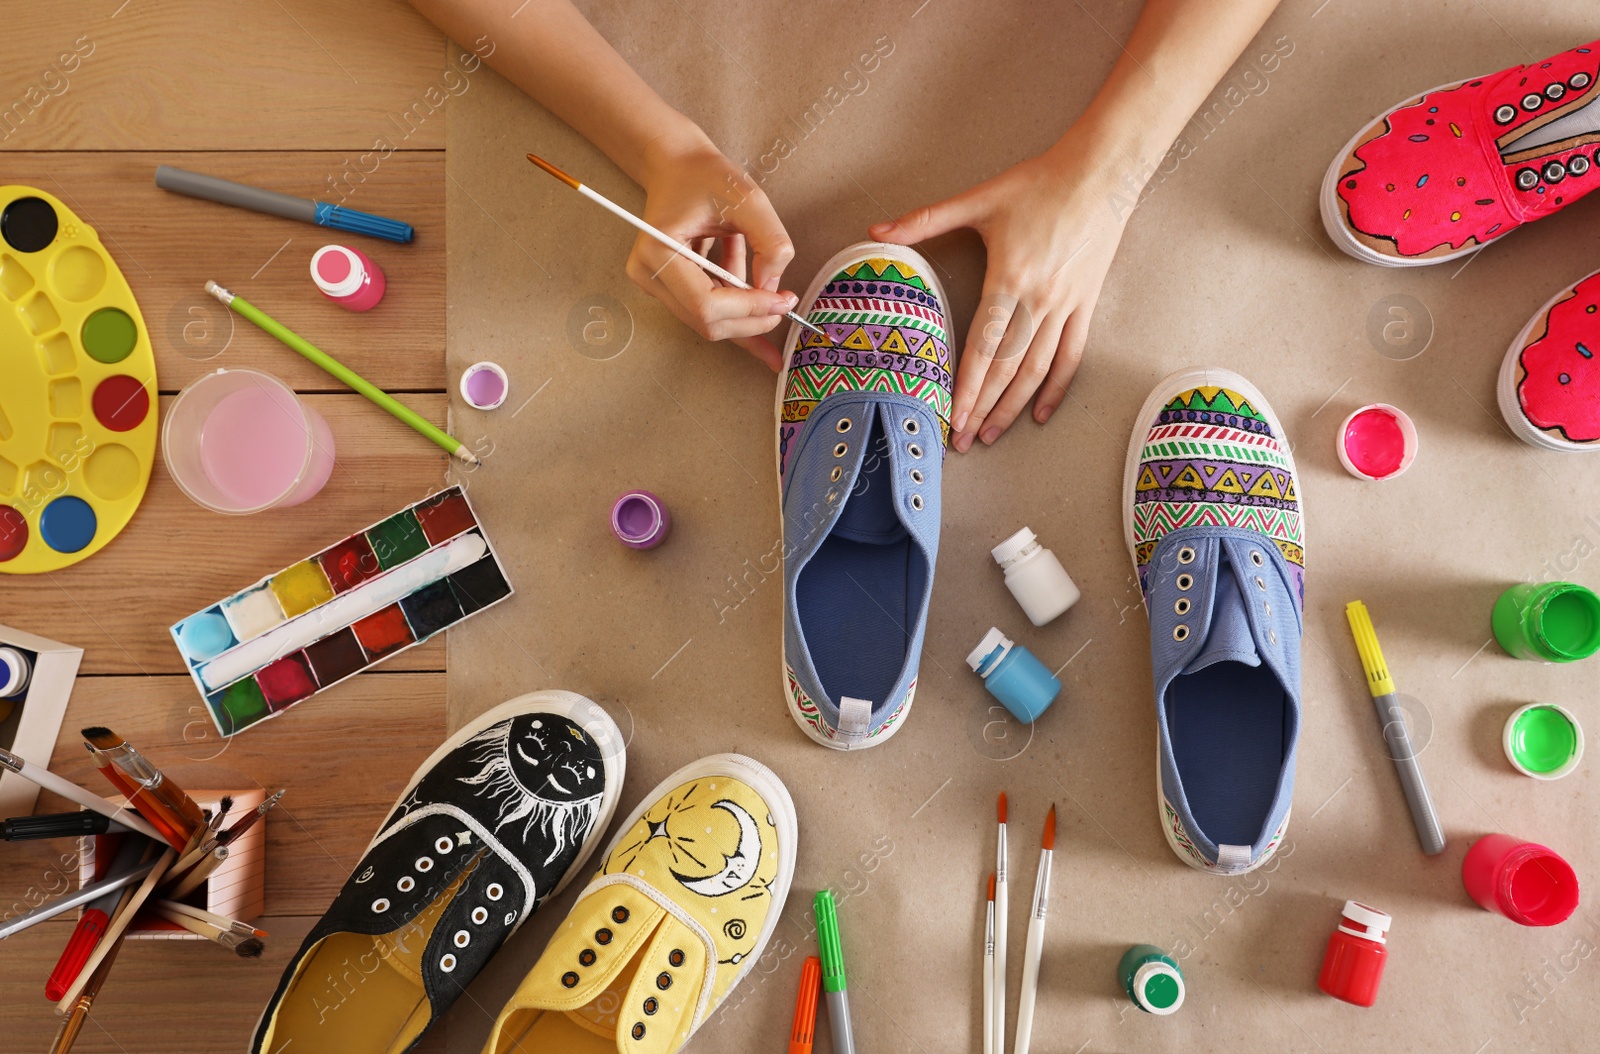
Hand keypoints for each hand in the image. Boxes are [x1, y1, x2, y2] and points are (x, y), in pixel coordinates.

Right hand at [627, 131, 798, 370]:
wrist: (678, 165)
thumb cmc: (706, 176)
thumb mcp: (749, 199)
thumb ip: (770, 243)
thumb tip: (773, 289)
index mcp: (657, 250)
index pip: (706, 304)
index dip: (749, 310)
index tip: (783, 301)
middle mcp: (647, 274)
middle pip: (706, 322)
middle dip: (750, 321)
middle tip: (785, 307)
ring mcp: (653, 283)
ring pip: (708, 322)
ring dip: (744, 311)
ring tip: (769, 284)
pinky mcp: (665, 286)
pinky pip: (706, 308)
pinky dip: (734, 300)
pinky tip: (747, 274)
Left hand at [870, 129, 1127, 448]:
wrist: (1101, 172)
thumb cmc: (1038, 184)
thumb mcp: (978, 199)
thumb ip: (924, 220)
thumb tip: (875, 231)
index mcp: (1008, 279)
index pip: (983, 347)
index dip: (967, 388)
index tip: (952, 417)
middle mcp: (1038, 301)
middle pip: (1007, 369)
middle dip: (983, 409)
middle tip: (963, 440)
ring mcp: (1065, 307)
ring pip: (1038, 370)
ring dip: (1014, 408)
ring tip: (992, 434)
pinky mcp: (1086, 305)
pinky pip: (1071, 356)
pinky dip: (1056, 388)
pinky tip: (1041, 413)